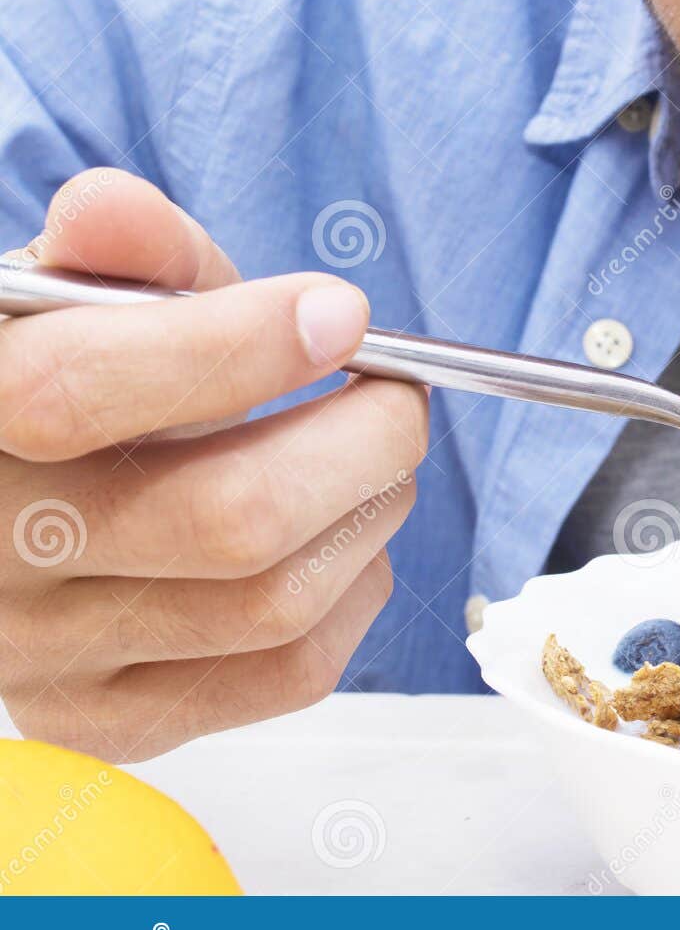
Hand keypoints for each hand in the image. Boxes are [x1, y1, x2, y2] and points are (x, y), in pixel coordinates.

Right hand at [0, 169, 427, 760]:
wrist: (33, 508)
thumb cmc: (86, 384)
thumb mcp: (91, 301)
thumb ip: (122, 255)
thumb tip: (115, 210)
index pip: (77, 389)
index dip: (235, 347)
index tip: (339, 315)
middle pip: (228, 519)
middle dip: (361, 443)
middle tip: (393, 399)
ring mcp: (44, 655)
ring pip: (276, 601)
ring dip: (370, 515)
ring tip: (372, 459)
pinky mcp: (112, 719)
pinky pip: (291, 672)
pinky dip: (356, 594)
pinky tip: (341, 542)